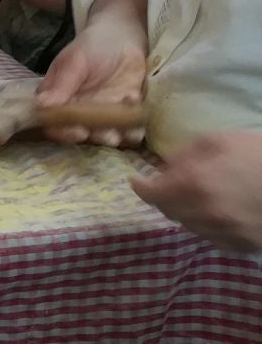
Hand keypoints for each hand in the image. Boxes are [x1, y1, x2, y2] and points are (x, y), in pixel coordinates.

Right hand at [36, 7, 147, 145]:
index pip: (56, 124)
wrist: (122, 38)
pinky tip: (136, 106)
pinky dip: (135, 126)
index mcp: (59, 100)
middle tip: (109, 136)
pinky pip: (130, 128)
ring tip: (126, 131)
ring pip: (107, 133)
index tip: (78, 131)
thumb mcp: (75, 61)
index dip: (64, 132)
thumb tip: (42, 107)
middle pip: (84, 133)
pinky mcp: (125, 114)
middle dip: (96, 137)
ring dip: (118, 136)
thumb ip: (62, 84)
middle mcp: (79, 112)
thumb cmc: (91, 46)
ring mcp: (103, 115)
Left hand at [131, 131, 261, 251]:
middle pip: (169, 211)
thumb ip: (183, 155)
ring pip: (190, 226)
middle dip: (165, 197)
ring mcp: (226, 234)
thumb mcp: (217, 140)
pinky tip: (221, 209)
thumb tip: (165, 168)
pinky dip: (209, 224)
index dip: (141, 187)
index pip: (152, 194)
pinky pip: (213, 237)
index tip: (137, 180)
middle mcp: (205, 215)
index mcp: (193, 185)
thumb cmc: (259, 153)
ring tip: (200, 195)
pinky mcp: (244, 246)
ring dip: (187, 211)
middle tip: (170, 184)